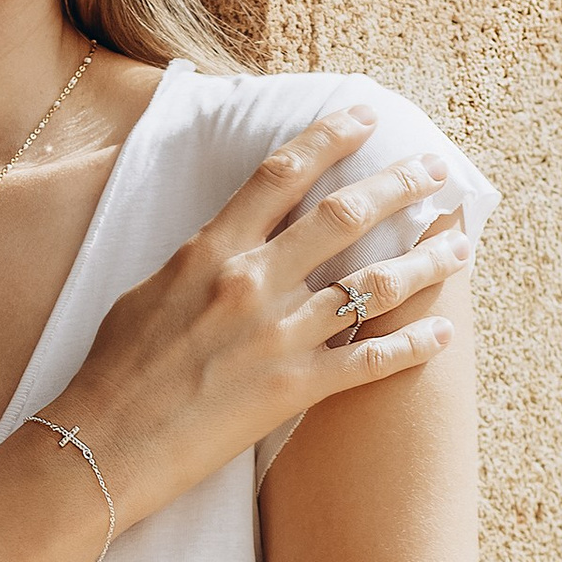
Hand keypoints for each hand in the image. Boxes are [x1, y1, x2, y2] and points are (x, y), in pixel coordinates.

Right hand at [60, 111, 465, 528]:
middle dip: (399, 185)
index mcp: (211, 250)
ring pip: (373, 284)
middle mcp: (251, 282)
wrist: (101, 444)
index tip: (365, 116)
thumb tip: (232, 240)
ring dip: (425, 260)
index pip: (281, 174)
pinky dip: (414, 344)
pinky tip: (444, 332)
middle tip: (436, 167)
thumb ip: (200, 260)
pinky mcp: (293, 389)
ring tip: (460, 244)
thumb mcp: (149, 290)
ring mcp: (277, 336)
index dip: (329, 138)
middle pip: (343, 215)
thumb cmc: (115, 371)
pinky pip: (371, 360)